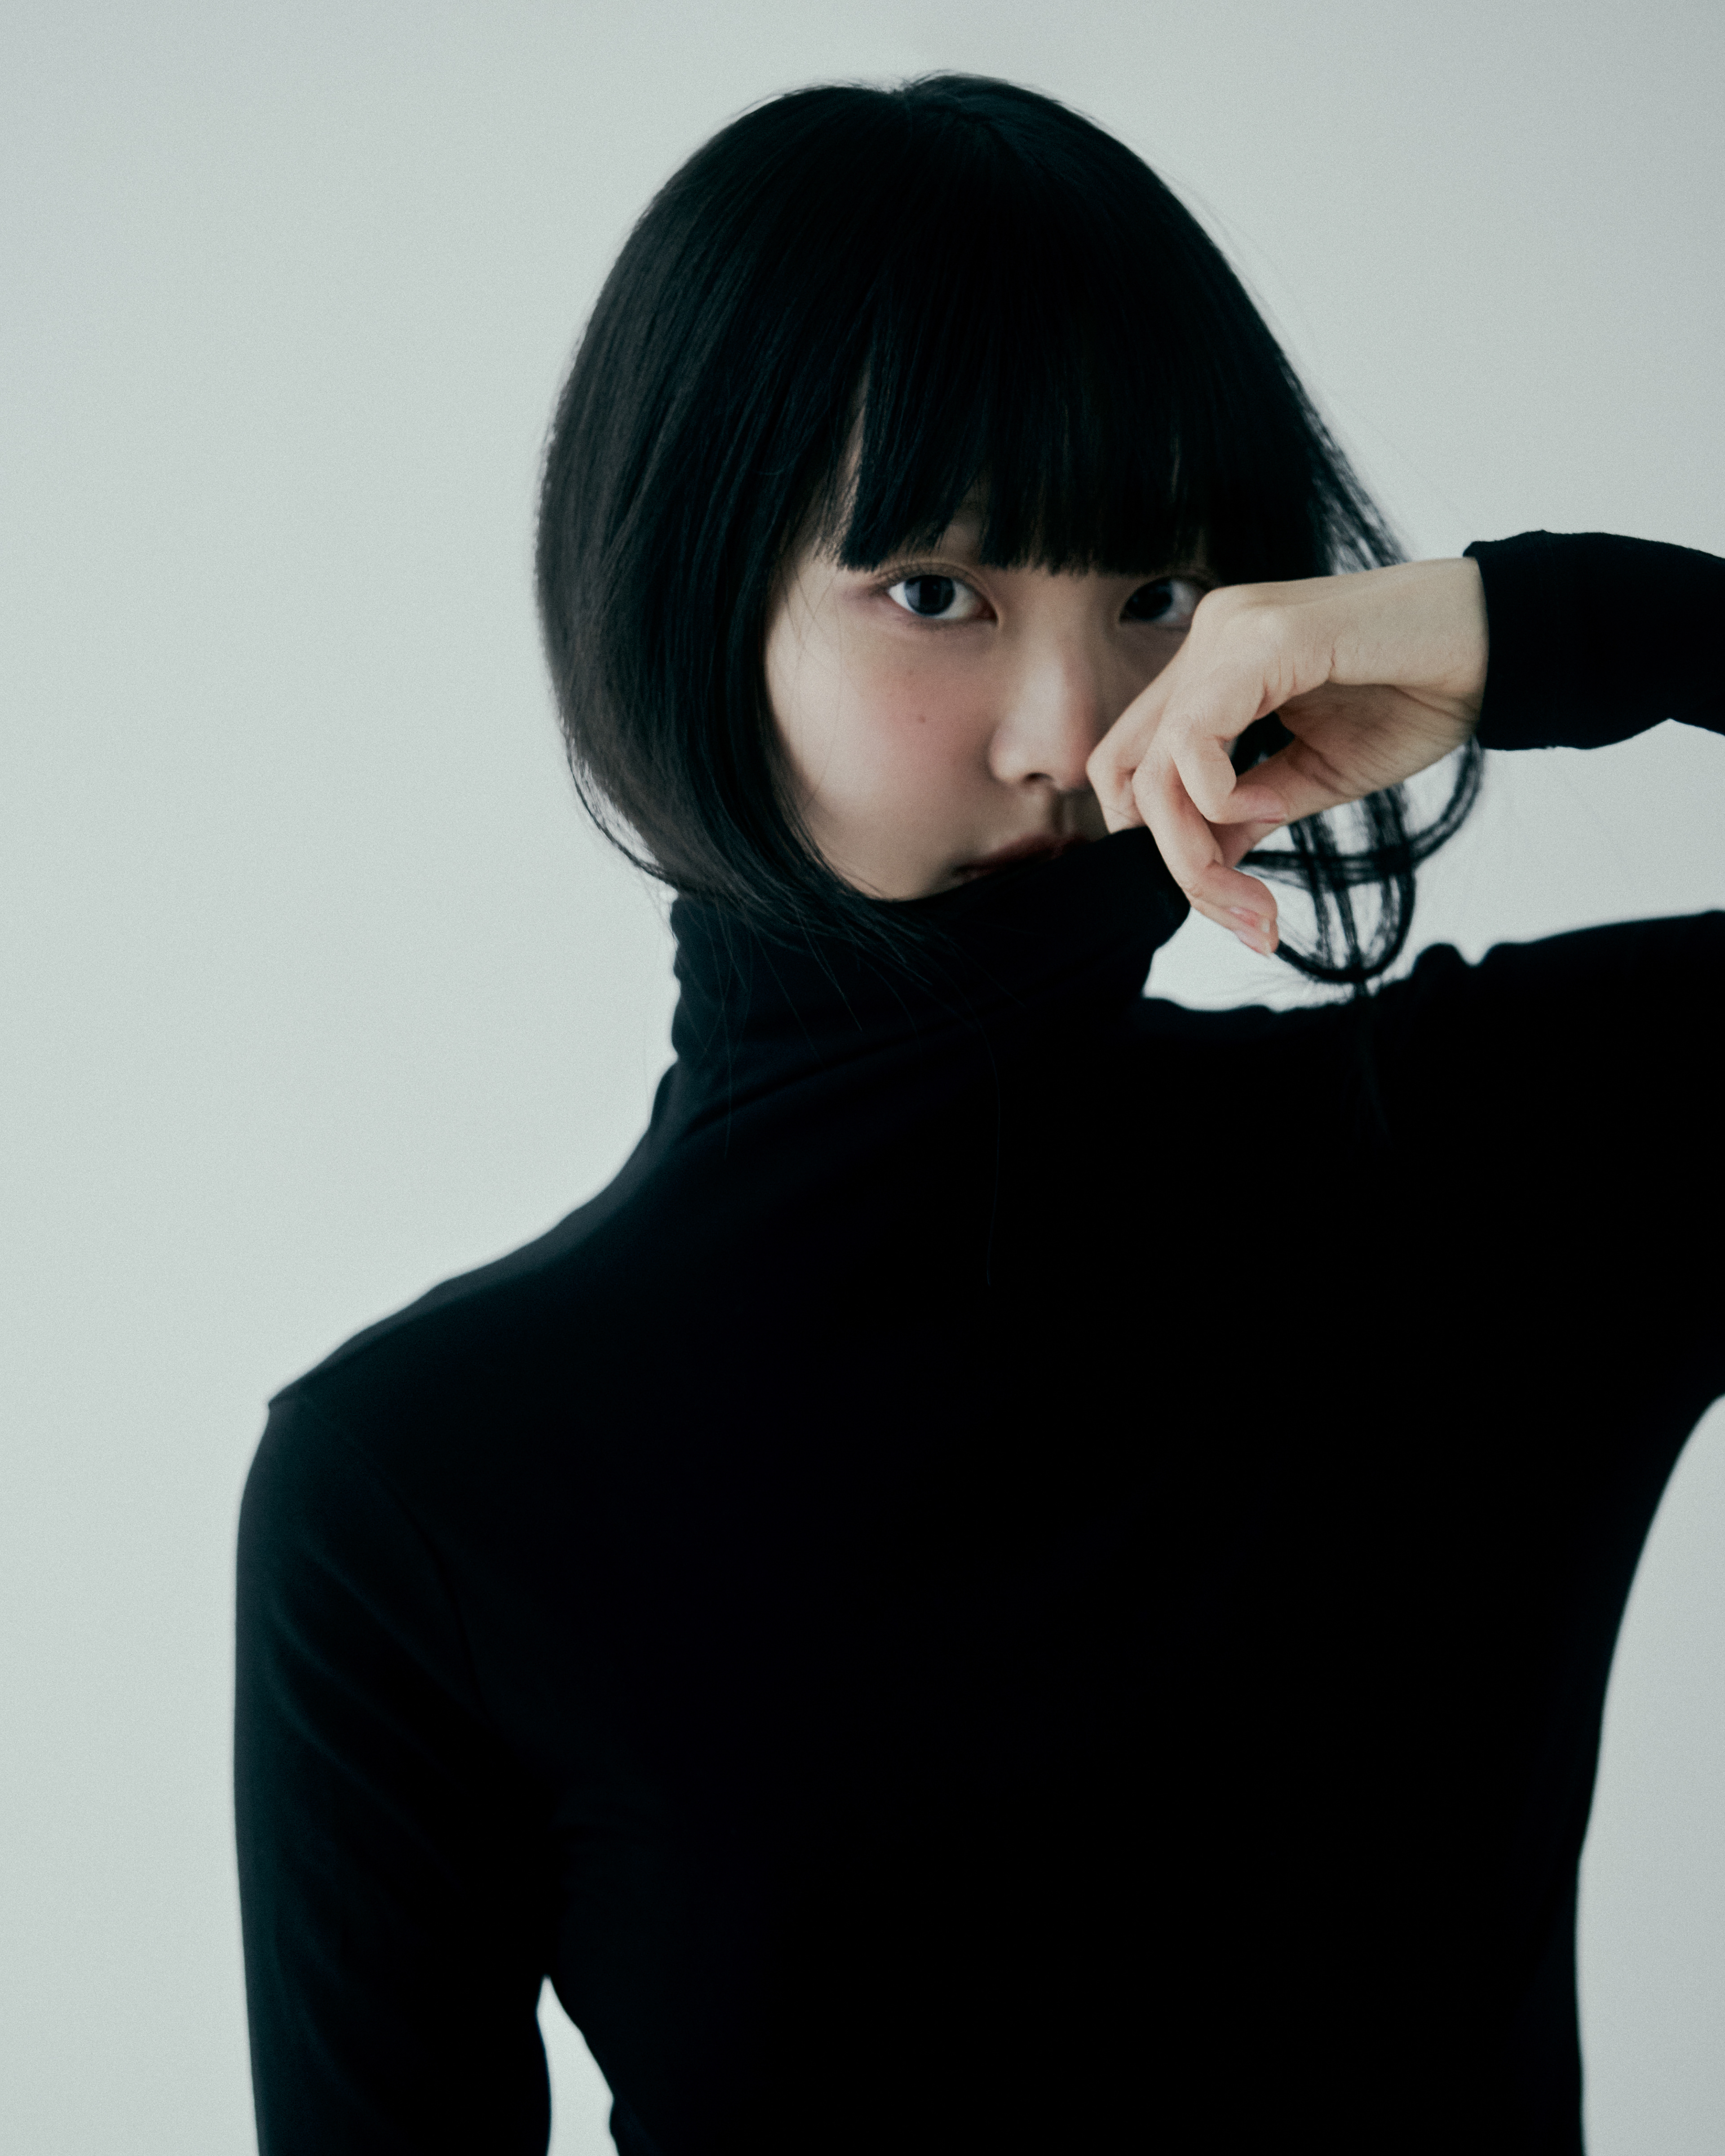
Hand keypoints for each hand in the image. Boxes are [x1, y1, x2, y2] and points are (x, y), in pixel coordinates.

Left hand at [1085, 558, 1487, 952]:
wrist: (1502, 643)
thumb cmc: (1418, 696)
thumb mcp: (1316, 775)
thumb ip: (1249, 811)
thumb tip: (1196, 862)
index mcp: (1215, 666)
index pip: (1135, 764)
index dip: (1162, 844)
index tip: (1231, 902)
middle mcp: (1209, 638)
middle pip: (1129, 775)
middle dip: (1178, 867)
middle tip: (1247, 919)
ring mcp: (1230, 631)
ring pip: (1155, 768)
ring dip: (1195, 856)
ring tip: (1256, 899)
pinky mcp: (1263, 636)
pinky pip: (1195, 736)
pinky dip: (1216, 796)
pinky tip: (1266, 811)